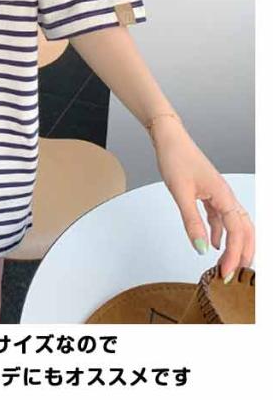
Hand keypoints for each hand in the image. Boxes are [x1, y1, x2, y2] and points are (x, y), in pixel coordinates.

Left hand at [150, 117, 254, 282]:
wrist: (169, 140)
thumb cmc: (176, 158)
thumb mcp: (180, 193)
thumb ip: (191, 221)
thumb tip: (201, 248)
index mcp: (223, 195)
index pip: (237, 232)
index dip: (234, 254)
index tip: (226, 272)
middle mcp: (226, 196)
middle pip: (245, 230)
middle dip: (243, 253)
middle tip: (234, 274)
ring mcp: (219, 195)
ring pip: (235, 224)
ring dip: (234, 244)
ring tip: (227, 264)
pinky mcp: (209, 194)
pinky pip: (221, 218)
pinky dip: (220, 232)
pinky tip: (213, 244)